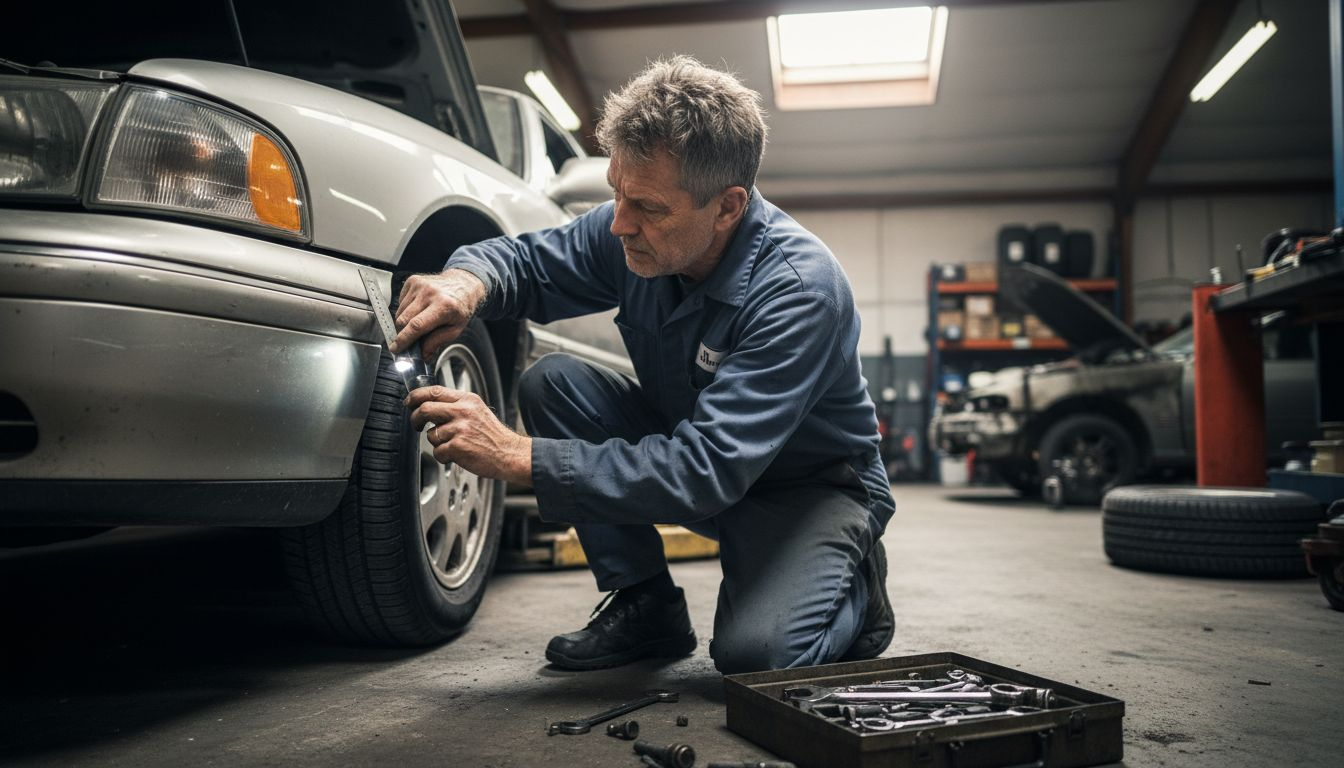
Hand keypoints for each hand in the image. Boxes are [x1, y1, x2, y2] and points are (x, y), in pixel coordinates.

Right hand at [393, 269, 486, 360]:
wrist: (463, 284)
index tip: (396, 348)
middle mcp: (430, 293)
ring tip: (419, 321)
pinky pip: (400, 302)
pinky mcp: (412, 281)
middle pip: (404, 320)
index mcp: (444, 306)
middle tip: (407, 341)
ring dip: (404, 322)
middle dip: (402, 334)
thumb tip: (422, 355)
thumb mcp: (456, 329)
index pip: (417, 326)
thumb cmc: (460, 307)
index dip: (404, 339)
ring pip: (400, 312)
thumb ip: (437, 342)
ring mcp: (419, 285)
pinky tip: (418, 309)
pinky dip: (405, 310)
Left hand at [406, 386, 531, 485]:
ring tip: (452, 445)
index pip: (434, 391)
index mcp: (467, 400)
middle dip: (415, 418)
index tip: (409, 402)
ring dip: (437, 443)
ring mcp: (460, 429)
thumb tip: (430, 405)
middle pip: (425, 409)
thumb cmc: (493, 435)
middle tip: (416, 425)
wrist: (509, 453)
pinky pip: (438, 452)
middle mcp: (463, 411)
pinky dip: (444, 457)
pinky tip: (456, 455)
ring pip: (431, 434)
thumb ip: (457, 405)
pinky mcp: (458, 446)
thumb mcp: (478, 410)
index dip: (416, 396)